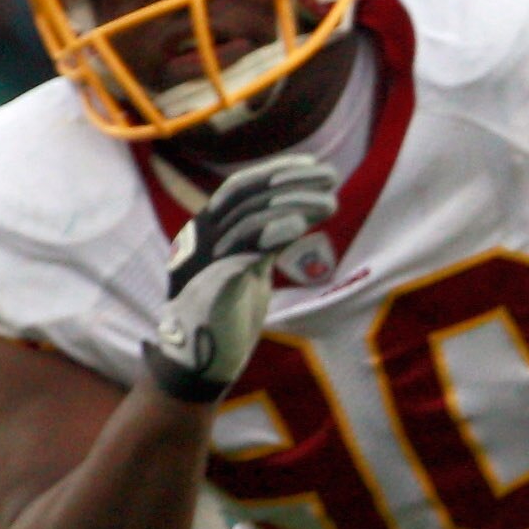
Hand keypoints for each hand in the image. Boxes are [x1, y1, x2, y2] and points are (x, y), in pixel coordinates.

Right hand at [147, 154, 344, 403]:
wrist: (198, 363)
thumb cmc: (226, 317)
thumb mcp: (249, 270)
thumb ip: (264, 243)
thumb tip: (298, 215)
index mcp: (206, 231)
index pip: (240, 188)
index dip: (276, 172)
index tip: (312, 166)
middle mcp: (200, 239)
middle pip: (247, 196)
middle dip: (291, 181)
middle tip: (331, 177)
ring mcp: (205, 261)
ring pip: (249, 218)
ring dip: (294, 204)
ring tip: (330, 202)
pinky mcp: (214, 286)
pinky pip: (243, 252)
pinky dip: (272, 233)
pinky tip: (300, 226)